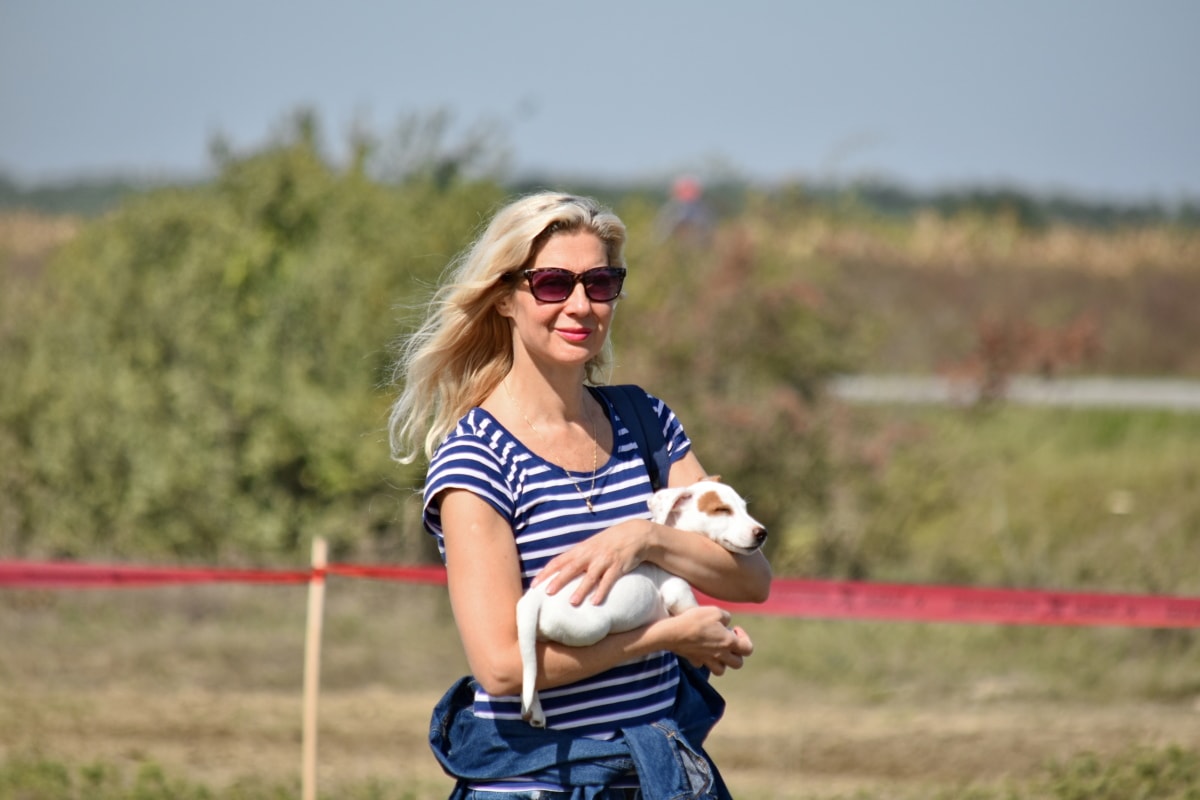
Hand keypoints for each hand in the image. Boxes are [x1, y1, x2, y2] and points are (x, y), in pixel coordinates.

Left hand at [531, 519, 650, 604]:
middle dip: (558, 580)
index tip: (534, 585)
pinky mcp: (618, 566)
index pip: (558, 561)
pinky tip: (596, 602)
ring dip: (581, 589)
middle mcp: (590, 554)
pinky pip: (608, 580)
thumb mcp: (591, 546)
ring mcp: (604, 560)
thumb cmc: (609, 542)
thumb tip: (560, 572)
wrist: (635, 534)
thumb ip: (577, 558)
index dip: (546, 573)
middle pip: (571, 568)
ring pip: (590, 576)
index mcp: (580, 550)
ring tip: (572, 602)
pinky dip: (602, 591)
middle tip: (547, 593)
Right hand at [662, 606, 753, 675]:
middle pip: (737, 664)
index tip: (734, 629)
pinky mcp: (694, 660)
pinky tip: (700, 651)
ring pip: (721, 670)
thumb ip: (726, 617)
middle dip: (736, 653)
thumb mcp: (715, 611)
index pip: (748, 649)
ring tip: (717, 650)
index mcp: (729, 643)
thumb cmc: (696, 620)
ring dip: (722, 662)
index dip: (744, 638)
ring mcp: (707, 660)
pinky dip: (704, 661)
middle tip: (728, 641)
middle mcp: (720, 655)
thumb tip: (727, 623)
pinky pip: (703, 665)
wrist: (673, 633)